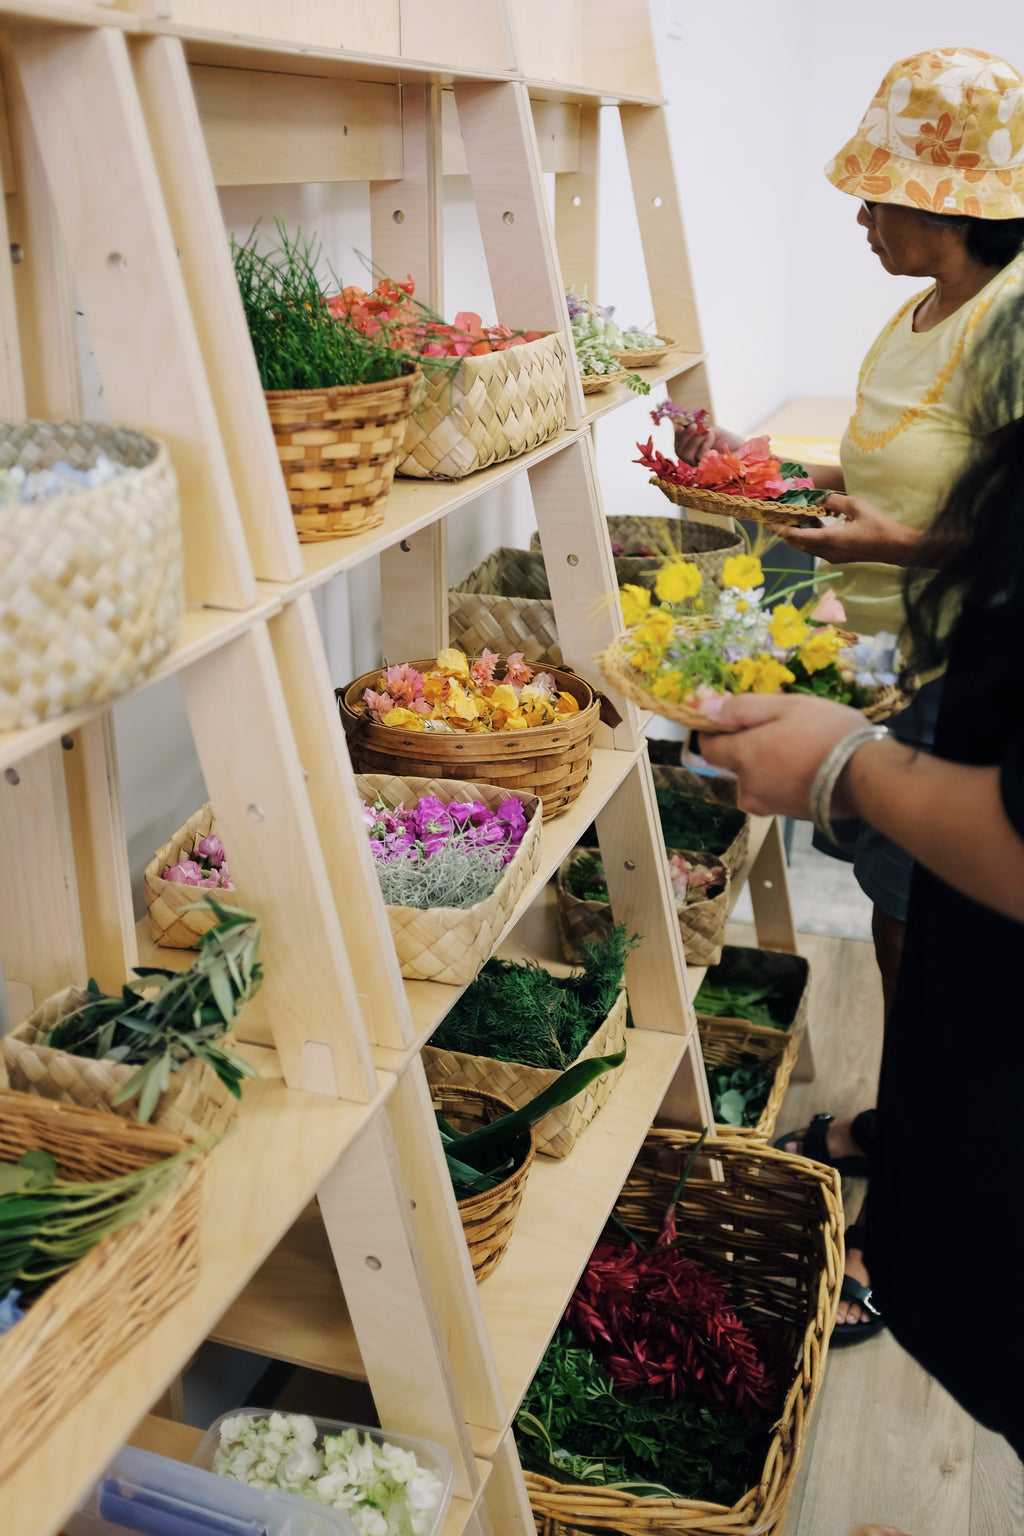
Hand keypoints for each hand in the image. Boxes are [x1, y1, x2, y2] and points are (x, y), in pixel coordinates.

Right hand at [674, 422, 743, 464]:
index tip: (680, 426)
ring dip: (695, 440)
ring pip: (687, 456)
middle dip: (684, 437)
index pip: (678, 445)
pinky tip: (711, 436)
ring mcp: (699, 466)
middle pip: (680, 452)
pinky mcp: (707, 470)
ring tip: (707, 431)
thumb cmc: (728, 441)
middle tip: (694, 426)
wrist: (743, 450)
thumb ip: (700, 430)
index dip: (677, 436)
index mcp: (692, 450)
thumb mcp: (712, 431)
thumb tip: (688, 426)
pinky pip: (699, 458)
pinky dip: (703, 445)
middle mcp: (693, 460)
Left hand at [698, 693, 865, 818]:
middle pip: (734, 764)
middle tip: (782, 725)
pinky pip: (776, 790)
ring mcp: (770, 805)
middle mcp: (749, 788)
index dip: (712, 729)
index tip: (730, 715)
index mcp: (743, 759)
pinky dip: (785, 776)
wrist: (869, 777)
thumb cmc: (826, 734)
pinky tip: (809, 762)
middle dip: (749, 744)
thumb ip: (740, 709)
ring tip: (800, 744)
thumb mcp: (785, 707)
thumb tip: (703, 710)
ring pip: (756, 778)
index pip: (707, 747)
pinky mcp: (791, 814)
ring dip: (768, 761)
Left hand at [766, 493, 918, 565]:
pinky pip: (816, 544)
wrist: (895, 547)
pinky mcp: (837, 555)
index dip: (779, 528)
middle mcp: (826, 551)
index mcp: (828, 540)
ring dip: (799, 530)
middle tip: (776, 514)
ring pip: (806, 544)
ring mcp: (831, 555)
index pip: (795, 536)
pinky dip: (811, 533)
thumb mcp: (856, 506)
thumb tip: (818, 496)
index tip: (766, 521)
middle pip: (797, 542)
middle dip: (785, 528)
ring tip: (793, 512)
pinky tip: (813, 518)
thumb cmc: (878, 526)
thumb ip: (833, 500)